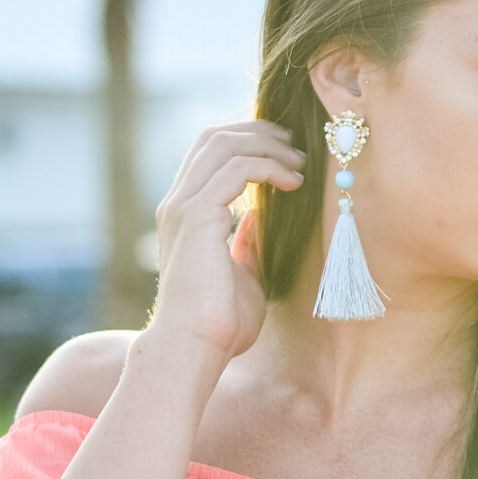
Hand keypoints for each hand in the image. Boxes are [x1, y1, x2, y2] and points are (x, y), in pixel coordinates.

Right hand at [148, 120, 301, 362]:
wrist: (196, 347)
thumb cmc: (219, 324)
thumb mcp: (239, 274)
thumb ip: (243, 242)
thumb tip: (254, 217)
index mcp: (184, 214)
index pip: (208, 153)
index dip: (246, 139)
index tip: (284, 148)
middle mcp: (178, 203)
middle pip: (214, 137)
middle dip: (258, 131)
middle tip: (295, 144)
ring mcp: (183, 207)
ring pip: (223, 144)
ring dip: (267, 146)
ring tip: (300, 162)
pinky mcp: (197, 216)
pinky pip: (236, 169)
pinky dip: (268, 167)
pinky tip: (293, 182)